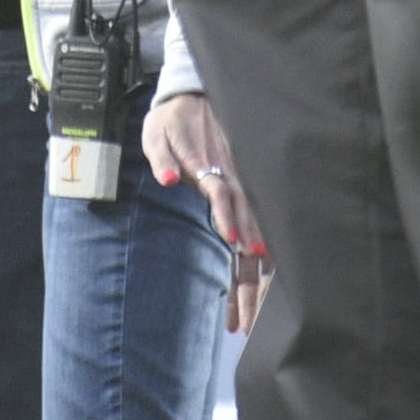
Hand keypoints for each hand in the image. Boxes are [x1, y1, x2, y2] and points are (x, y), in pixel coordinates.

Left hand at [144, 90, 263, 337]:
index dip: (233, 225)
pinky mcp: (246, 199)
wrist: (194, 96)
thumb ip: (163, 158)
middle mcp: (235, 187)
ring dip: (256, 283)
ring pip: (258, 246)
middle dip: (248, 282)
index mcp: (213, 171)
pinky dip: (261, 267)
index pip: (226, 203)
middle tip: (244, 322)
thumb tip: (168, 180)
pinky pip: (259, 239)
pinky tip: (259, 295)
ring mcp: (244, 195)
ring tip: (251, 320)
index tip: (239, 251)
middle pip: (248, 238)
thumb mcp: (158, 132)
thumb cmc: (173, 119)